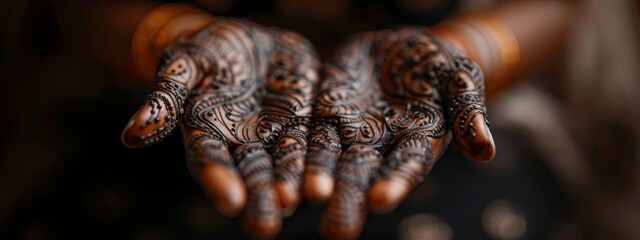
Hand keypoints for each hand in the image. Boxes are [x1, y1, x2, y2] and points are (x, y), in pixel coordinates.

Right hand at [121, 18, 318, 236]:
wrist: (243, 40)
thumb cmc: (204, 53)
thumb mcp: (182, 65)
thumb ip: (165, 98)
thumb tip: (131, 135)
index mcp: (208, 134)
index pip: (209, 162)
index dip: (218, 181)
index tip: (230, 201)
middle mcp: (243, 143)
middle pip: (250, 174)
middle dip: (259, 198)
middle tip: (265, 225)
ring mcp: (277, 134)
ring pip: (286, 163)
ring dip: (294, 183)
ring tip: (301, 200)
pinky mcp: (306, 119)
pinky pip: (317, 138)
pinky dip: (323, 156)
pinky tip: (332, 173)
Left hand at [302, 27, 494, 238]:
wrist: (402, 47)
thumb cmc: (439, 65)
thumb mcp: (459, 77)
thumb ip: (468, 110)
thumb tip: (486, 150)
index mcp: (417, 141)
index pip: (406, 166)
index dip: (394, 182)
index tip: (381, 199)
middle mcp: (382, 146)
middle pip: (364, 175)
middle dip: (350, 199)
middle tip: (336, 230)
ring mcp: (351, 132)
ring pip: (330, 160)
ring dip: (317, 180)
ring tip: (301, 200)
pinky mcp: (326, 115)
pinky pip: (308, 134)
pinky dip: (297, 153)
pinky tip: (282, 171)